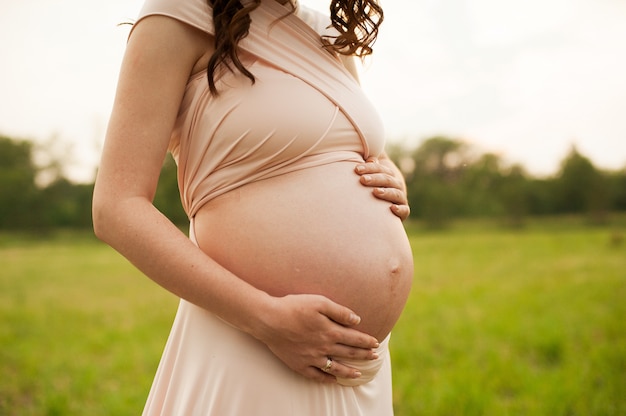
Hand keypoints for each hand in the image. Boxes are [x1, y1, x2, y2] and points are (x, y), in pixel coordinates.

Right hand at [253, 294, 379, 382]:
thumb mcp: (319, 302)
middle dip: (364, 355)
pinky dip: (327, 379)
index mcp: (330, 331)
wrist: (269, 320)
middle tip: (374, 357)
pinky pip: (316, 376)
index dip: (367, 341)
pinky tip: (333, 381)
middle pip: (348, 353)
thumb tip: (357, 319)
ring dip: (349, 371)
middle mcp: (324, 347)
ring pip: (335, 368)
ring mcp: (311, 358)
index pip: (354, 338)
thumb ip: (339, 311)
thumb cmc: (294, 306)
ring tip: (359, 374)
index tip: (376, 343)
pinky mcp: (299, 364)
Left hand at [355, 157, 409, 220]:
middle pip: (388, 180)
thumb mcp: (371, 174)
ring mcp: (400, 198)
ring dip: (386, 192)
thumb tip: (371, 159)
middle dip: (375, 179)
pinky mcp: (403, 212)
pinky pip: (405, 210)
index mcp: (390, 175)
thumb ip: (371, 166)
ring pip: (396, 193)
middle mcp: (397, 185)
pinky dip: (400, 210)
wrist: (384, 208)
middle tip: (363, 180)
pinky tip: (392, 208)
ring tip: (375, 192)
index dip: (370, 168)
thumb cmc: (372, 186)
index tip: (357, 169)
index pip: (381, 169)